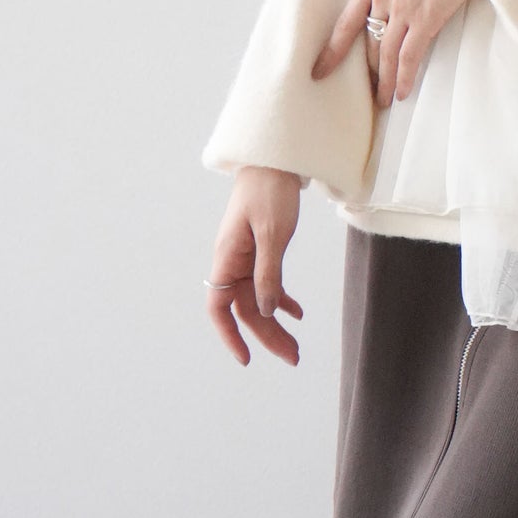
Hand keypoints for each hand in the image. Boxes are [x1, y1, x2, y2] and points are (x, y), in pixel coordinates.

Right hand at [205, 166, 304, 366]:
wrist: (275, 159)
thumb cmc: (270, 191)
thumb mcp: (272, 234)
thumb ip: (268, 273)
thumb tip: (266, 311)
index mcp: (227, 258)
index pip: (219, 307)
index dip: (230, 335)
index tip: (246, 358)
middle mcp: (233, 261)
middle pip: (246, 308)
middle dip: (267, 335)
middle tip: (293, 357)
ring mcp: (246, 256)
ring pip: (258, 299)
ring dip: (276, 322)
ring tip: (296, 346)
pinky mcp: (260, 249)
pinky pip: (267, 282)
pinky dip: (281, 298)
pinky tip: (297, 313)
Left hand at [310, 0, 474, 107]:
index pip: (346, 21)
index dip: (333, 50)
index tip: (320, 70)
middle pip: (369, 42)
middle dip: (368, 69)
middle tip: (369, 90)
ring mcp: (402, 8)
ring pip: (386, 54)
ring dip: (384, 81)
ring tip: (383, 100)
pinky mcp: (425, 19)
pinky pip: (409, 56)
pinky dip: (404, 77)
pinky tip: (401, 93)